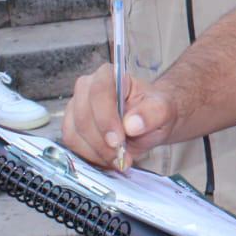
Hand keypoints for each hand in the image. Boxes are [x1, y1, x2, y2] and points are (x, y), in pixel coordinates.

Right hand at [63, 61, 178, 170]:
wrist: (149, 122)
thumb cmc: (153, 111)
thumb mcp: (163, 110)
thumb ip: (152, 113)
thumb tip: (132, 124)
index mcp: (109, 76)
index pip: (99, 91)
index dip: (106, 118)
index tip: (118, 140)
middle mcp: (87, 88)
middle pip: (83, 115)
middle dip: (101, 142)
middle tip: (121, 156)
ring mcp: (76, 107)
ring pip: (74, 133)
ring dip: (96, 152)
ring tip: (119, 159)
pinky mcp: (71, 126)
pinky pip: (72, 145)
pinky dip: (90, 157)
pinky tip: (109, 160)